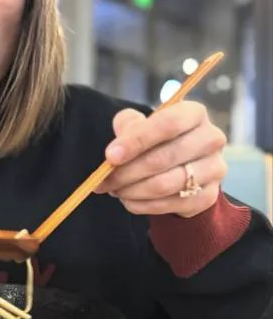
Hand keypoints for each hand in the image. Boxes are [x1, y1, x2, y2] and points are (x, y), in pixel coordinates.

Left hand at [98, 103, 227, 217]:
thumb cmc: (156, 141)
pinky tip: (128, 200)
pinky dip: (142, 205)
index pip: (168, 124)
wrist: (182, 167)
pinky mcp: (208, 196)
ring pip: (165, 185)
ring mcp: (214, 169)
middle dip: (127, 172)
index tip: (110, 155)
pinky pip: (169, 204)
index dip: (137, 140)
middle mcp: (211, 139)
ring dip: (132, 190)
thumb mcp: (140, 125)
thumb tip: (115, 151)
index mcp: (194, 114)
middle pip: (164, 158)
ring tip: (114, 190)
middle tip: (104, 180)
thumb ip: (127, 127)